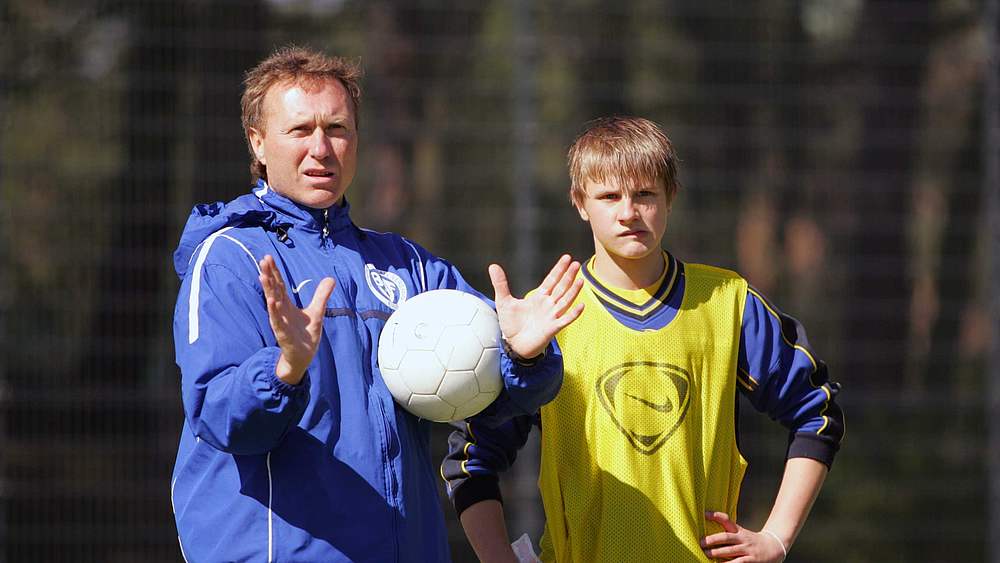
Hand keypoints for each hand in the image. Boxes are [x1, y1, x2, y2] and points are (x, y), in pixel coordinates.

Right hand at [259, 255, 334, 384]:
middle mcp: (281, 311)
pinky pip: (277, 321)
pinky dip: (274, 311)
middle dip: (268, 275)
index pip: (279, 284)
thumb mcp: (316, 312)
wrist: (303, 356)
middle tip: (263, 260)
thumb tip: (330, 279)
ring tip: (263, 276)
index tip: (268, 257)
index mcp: (287, 305)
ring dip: (268, 290)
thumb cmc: (305, 334)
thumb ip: (321, 295)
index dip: (274, 271)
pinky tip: (271, 301)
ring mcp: (280, 321)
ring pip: (272, 303)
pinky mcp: (283, 333)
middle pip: (273, 289)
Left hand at [489, 254, 584, 358]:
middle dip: (568, 276)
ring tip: (581, 280)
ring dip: (573, 291)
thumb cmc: (512, 324)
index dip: (559, 269)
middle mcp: (548, 305)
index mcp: (539, 297)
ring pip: (565, 301)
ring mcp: (552, 316)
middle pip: (561, 287)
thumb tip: (493, 266)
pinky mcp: (553, 328)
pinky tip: (581, 306)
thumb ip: (501, 284)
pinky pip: (565, 320)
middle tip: (576, 264)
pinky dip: (573, 313)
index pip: (551, 280)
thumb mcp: (504, 302)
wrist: (514, 344)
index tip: (567, 258)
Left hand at [701, 511, 786, 561]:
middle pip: (726, 537)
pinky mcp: (752, 560)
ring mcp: (748, 550)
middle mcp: (743, 539)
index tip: (704, 514)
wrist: (774, 547)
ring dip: (718, 553)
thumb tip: (708, 528)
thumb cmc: (751, 541)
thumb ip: (728, 531)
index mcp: (739, 531)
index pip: (727, 520)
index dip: (716, 516)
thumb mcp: (741, 533)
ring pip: (731, 551)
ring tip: (707, 554)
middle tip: (701, 542)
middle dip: (713, 540)